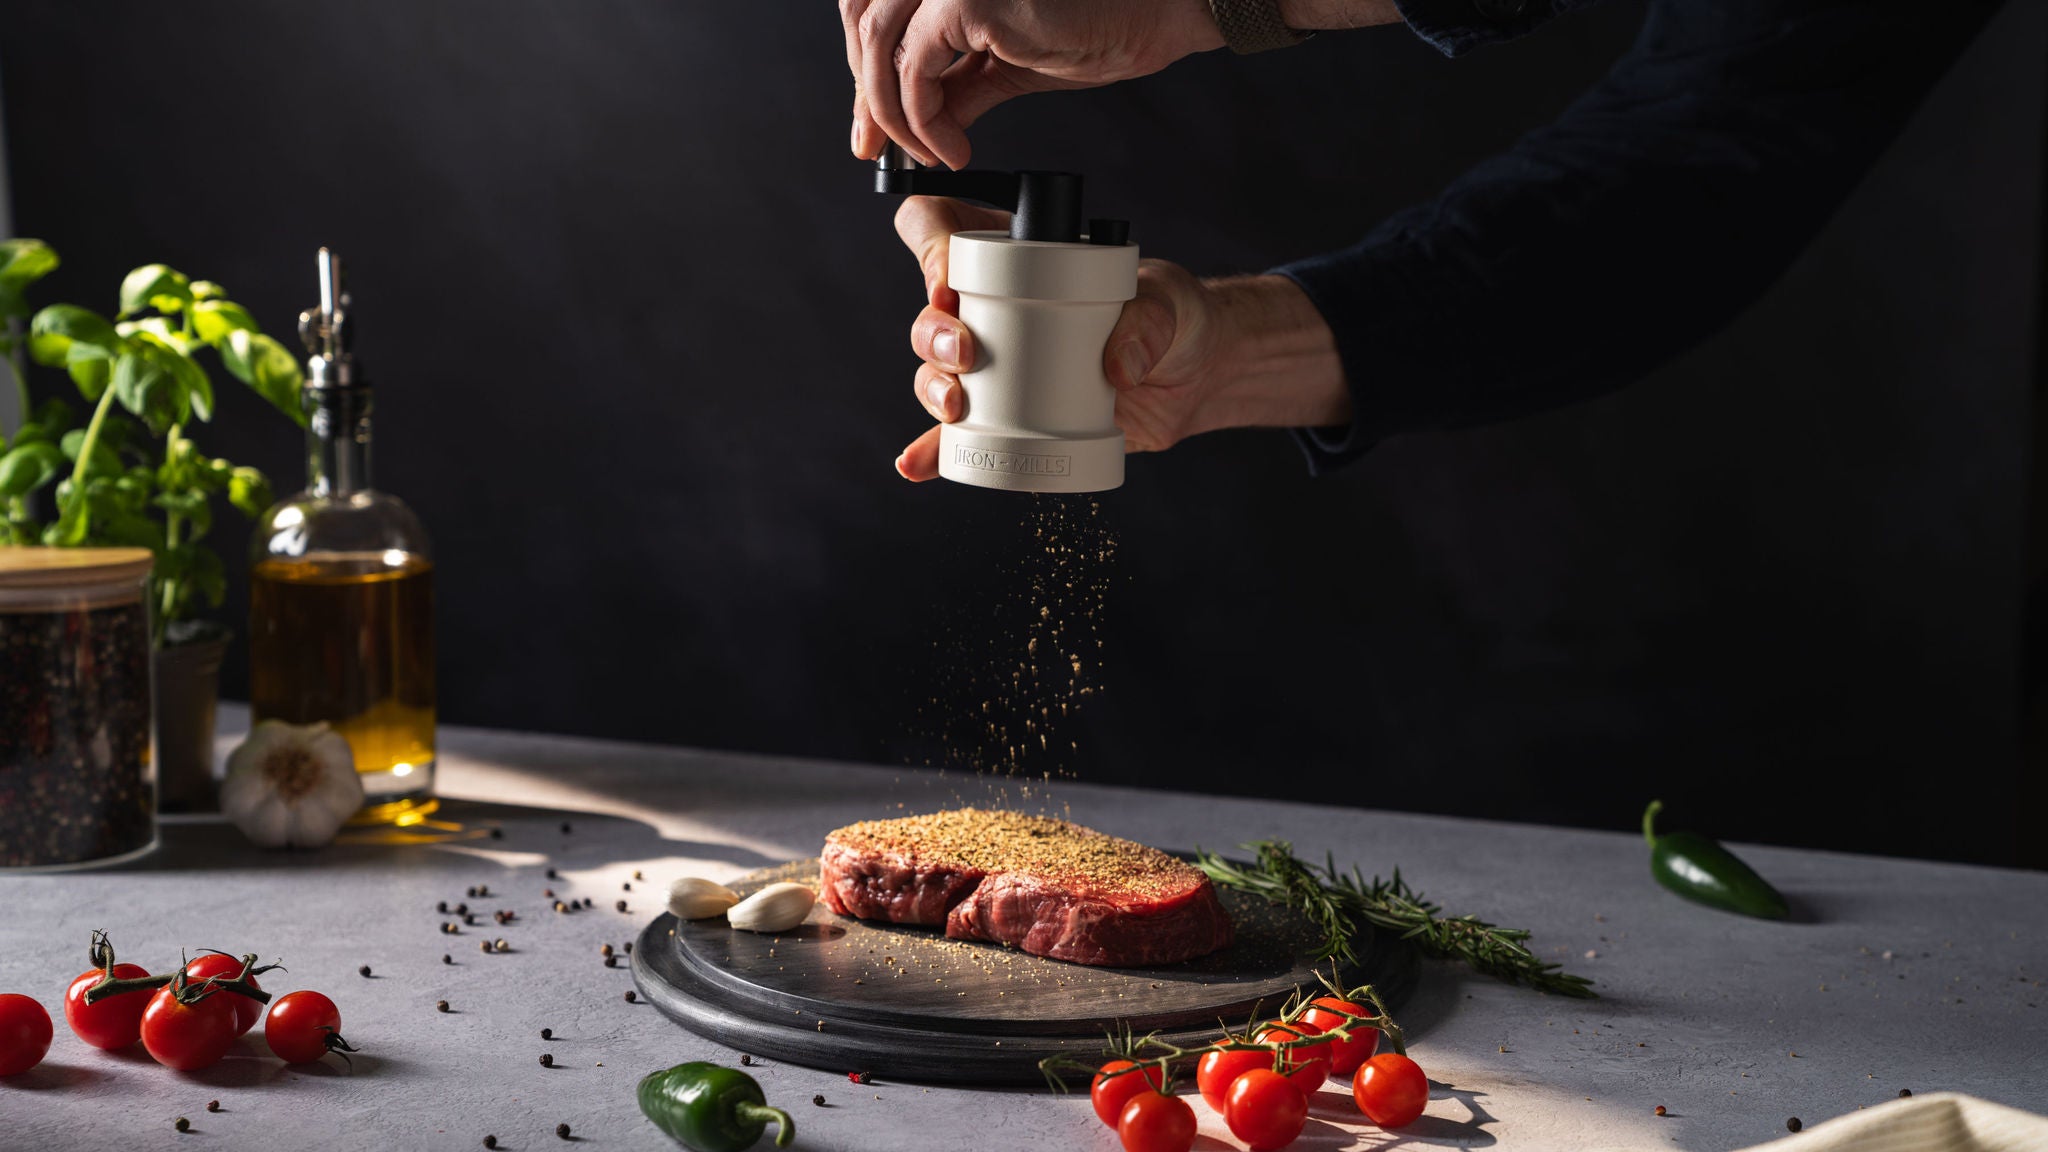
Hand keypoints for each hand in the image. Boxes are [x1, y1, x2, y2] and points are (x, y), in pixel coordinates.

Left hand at [842, 0, 1224, 169]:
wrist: (1155, 13)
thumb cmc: (1098, 23)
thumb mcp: (1005, 62)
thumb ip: (955, 83)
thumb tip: (919, 121)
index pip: (875, 13)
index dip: (863, 73)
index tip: (870, 133)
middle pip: (864, 25)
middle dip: (869, 97)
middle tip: (881, 152)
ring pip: (877, 46)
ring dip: (893, 113)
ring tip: (930, 153)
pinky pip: (914, 72)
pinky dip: (922, 121)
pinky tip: (951, 149)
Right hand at [891, 196, 1351, 480]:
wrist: (1192, 376)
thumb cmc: (1173, 317)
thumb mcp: (1166, 302)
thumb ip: (1149, 322)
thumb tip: (1117, 368)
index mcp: (1015, 254)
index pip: (942, 225)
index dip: (926, 243)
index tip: (948, 281)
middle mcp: (993, 307)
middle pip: (931, 310)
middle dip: (932, 332)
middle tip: (964, 352)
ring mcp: (995, 364)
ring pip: (934, 369)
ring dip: (932, 387)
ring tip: (956, 406)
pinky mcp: (1005, 415)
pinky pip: (958, 435)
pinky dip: (935, 450)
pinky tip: (919, 465)